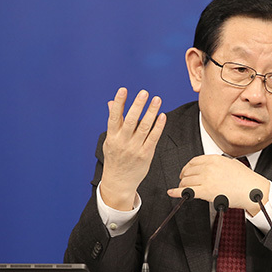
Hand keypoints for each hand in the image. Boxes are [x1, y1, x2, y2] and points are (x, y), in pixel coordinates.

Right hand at [99, 88, 166, 209]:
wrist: (119, 182)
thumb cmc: (114, 158)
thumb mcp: (109, 140)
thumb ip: (113, 121)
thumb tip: (111, 102)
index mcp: (112, 137)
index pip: (114, 117)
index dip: (119, 102)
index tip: (123, 90)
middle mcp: (122, 142)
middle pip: (131, 121)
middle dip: (137, 105)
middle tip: (144, 93)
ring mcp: (134, 149)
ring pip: (144, 128)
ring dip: (151, 112)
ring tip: (157, 99)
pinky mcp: (145, 155)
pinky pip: (153, 138)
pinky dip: (158, 127)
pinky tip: (162, 116)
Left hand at [168, 155, 269, 214]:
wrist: (253, 190)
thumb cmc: (245, 179)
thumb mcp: (231, 163)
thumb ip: (217, 163)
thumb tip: (207, 168)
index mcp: (215, 159)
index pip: (194, 161)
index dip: (187, 167)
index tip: (185, 171)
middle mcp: (209, 167)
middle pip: (188, 171)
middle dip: (184, 177)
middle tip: (183, 181)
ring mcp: (207, 179)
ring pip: (187, 181)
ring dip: (183, 185)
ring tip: (183, 189)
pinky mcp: (207, 192)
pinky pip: (187, 191)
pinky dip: (177, 192)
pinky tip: (172, 192)